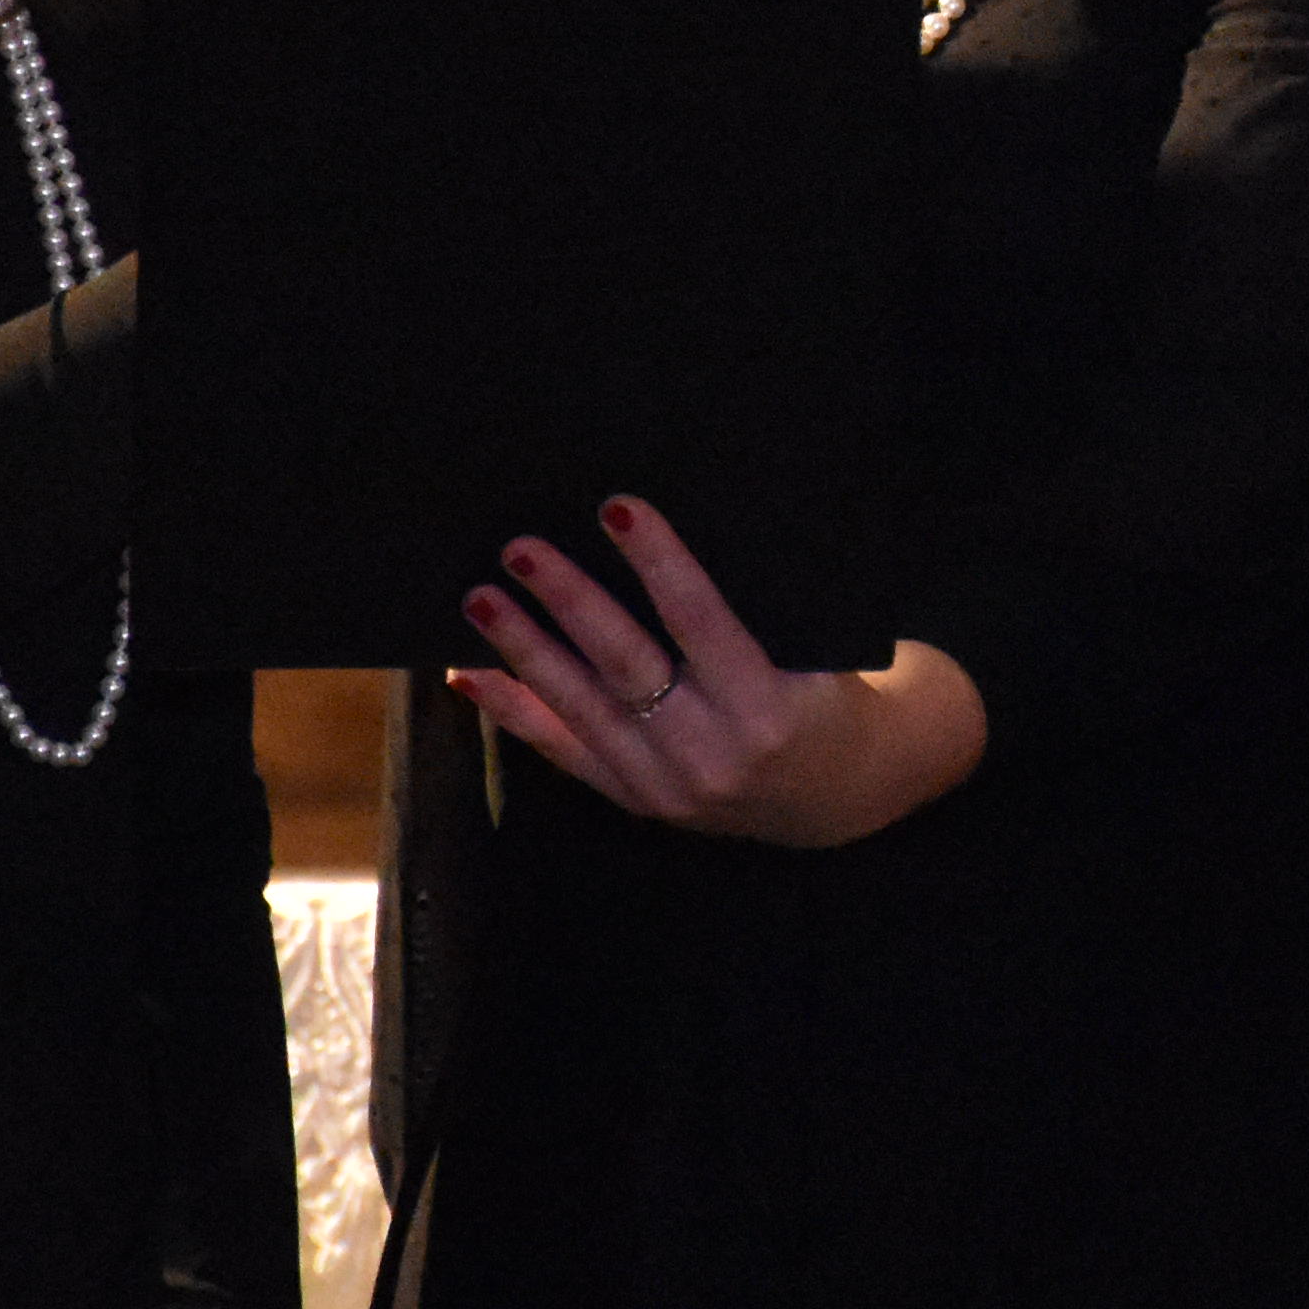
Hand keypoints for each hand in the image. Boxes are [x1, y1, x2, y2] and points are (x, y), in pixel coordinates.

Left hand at [456, 497, 988, 847]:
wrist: (840, 792)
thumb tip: (653, 535)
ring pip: (582, 709)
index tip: (619, 508)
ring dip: (524, 650)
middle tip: (521, 547)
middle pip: (625, 666)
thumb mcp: (817, 650)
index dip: (659, 563)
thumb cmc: (830, 693)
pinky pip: (565, 752)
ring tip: (480, 599)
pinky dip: (513, 711)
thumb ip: (751, 609)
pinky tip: (467, 674)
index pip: (701, 622)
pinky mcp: (637, 801)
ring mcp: (667, 786)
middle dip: (569, 601)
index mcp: (767, 708)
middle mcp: (712, 754)